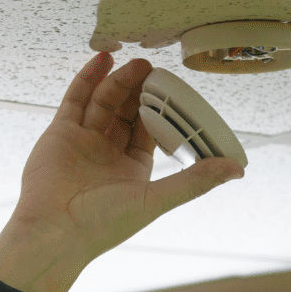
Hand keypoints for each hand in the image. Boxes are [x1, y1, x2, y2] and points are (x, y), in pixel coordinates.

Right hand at [0, 52, 244, 291]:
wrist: (53, 232)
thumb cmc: (102, 224)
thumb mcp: (156, 199)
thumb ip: (195, 181)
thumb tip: (237, 169)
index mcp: (131, 169)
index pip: (150, 130)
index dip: (162, 109)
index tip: (174, 90)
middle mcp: (107, 153)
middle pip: (127, 112)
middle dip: (140, 91)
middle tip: (154, 71)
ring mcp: (83, 141)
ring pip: (104, 102)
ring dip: (119, 81)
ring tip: (136, 64)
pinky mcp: (60, 133)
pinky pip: (76, 99)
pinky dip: (88, 78)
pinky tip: (103, 60)